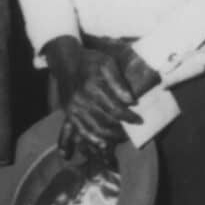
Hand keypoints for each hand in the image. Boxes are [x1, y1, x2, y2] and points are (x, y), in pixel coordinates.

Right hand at [43, 37, 140, 159]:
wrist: (65, 61)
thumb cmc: (90, 60)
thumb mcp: (107, 63)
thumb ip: (119, 82)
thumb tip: (131, 101)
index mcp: (93, 87)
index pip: (115, 109)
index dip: (129, 117)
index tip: (139, 121)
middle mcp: (82, 100)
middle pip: (105, 122)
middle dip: (121, 129)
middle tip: (132, 131)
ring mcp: (74, 108)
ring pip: (94, 129)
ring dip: (110, 137)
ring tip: (122, 138)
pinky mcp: (68, 113)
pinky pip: (81, 130)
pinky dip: (92, 139)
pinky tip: (103, 143)